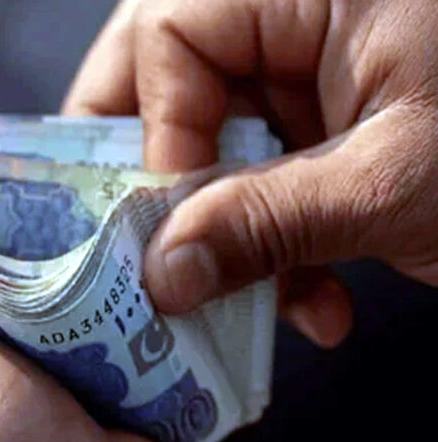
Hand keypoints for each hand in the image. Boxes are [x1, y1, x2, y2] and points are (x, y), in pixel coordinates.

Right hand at [64, 0, 437, 346]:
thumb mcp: (394, 184)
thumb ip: (266, 223)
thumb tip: (162, 275)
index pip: (169, 34)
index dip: (156, 134)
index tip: (172, 226)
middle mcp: (293, 9)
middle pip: (170, 80)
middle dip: (170, 184)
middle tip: (163, 252)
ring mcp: (310, 62)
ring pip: (214, 139)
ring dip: (233, 234)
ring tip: (267, 303)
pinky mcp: (329, 114)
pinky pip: (262, 170)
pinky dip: (277, 241)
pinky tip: (316, 297)